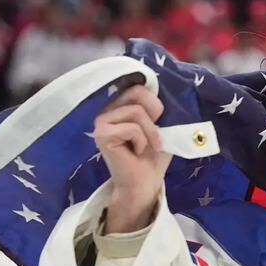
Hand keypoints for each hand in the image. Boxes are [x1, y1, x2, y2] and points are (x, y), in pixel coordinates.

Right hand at [93, 81, 170, 232]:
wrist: (145, 183)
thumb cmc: (153, 155)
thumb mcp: (161, 125)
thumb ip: (157, 105)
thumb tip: (165, 83)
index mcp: (119, 105)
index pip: (139, 88)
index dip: (155, 106)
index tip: (156, 126)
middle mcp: (106, 110)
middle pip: (138, 95)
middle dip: (153, 119)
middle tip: (152, 139)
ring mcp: (101, 122)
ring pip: (136, 112)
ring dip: (150, 133)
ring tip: (144, 148)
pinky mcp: (101, 134)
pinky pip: (132, 128)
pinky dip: (141, 141)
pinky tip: (135, 153)